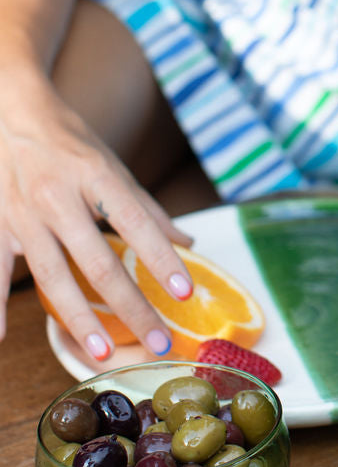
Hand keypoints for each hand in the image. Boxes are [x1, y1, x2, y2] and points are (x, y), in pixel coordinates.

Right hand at [0, 81, 194, 359]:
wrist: (9, 113)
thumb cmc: (68, 143)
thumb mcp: (112, 166)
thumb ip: (148, 210)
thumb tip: (189, 242)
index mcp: (96, 175)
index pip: (136, 222)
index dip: (161, 258)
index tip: (185, 293)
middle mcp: (58, 196)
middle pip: (97, 261)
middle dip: (131, 306)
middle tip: (157, 341)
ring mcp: (22, 213)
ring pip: (52, 276)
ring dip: (79, 319)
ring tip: (103, 353)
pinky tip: (0, 338)